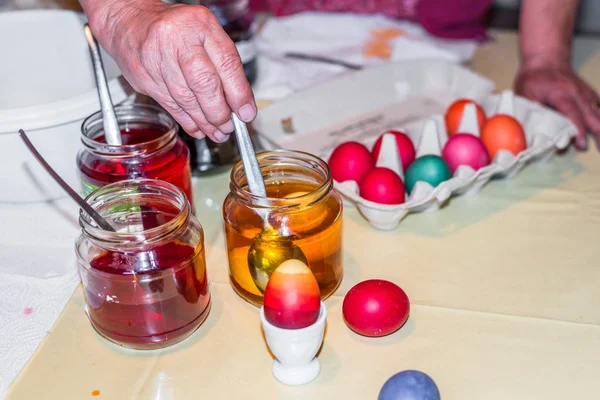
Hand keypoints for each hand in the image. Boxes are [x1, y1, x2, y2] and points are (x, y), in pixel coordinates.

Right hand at [88, 0, 255, 141]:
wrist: (130, 22)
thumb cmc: (175, 28)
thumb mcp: (207, 34)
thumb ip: (226, 65)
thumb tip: (241, 103)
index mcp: (200, 24)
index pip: (226, 63)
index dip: (239, 93)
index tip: (246, 113)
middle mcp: (177, 39)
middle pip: (204, 84)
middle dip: (220, 112)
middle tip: (229, 125)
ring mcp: (157, 58)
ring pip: (186, 99)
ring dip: (205, 121)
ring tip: (217, 131)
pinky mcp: (144, 78)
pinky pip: (170, 105)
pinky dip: (187, 121)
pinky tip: (198, 128)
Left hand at [515, 56, 599, 150]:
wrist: (545, 59)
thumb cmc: (533, 78)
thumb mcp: (525, 93)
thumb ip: (531, 110)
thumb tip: (534, 130)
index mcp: (560, 93)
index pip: (572, 113)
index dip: (577, 129)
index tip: (580, 144)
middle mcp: (577, 93)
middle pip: (591, 114)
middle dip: (597, 132)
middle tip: (599, 148)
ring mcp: (584, 92)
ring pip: (598, 111)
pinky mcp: (588, 94)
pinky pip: (598, 107)